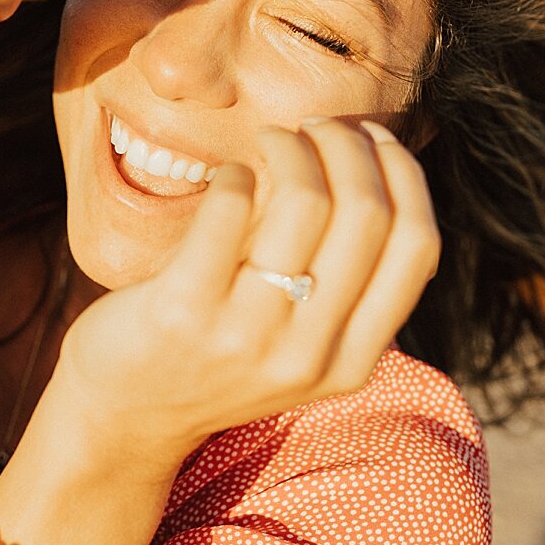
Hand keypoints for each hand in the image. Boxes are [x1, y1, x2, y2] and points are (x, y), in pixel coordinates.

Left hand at [53, 119, 438, 467]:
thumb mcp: (302, 338)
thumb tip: (377, 157)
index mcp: (353, 361)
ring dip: (291, 147)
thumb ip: (342, 274)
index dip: (404, 174)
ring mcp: (246, 336)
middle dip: (346, 145)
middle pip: (367, 214)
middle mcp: (308, 355)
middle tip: (314, 129)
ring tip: (272, 140)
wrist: (126, 416)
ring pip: (306, 202)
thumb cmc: (220, 350)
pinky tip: (228, 177)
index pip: (418, 246)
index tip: (373, 140)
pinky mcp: (181, 311)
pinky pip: (229, 207)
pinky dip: (236, 173)